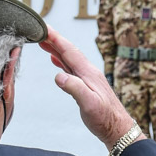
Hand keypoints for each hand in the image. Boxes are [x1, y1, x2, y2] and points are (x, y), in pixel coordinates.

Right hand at [39, 25, 141, 148]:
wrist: (117, 128)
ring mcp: (88, 78)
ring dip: (56, 49)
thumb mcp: (89, 104)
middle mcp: (88, 72)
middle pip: (68, 51)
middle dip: (54, 39)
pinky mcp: (86, 85)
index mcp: (88, 73)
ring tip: (43, 41)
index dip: (56, 38)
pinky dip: (61, 61)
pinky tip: (56, 60)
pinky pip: (71, 68)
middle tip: (39, 30)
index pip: (69, 51)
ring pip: (69, 59)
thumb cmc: (105, 118)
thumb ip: (74, 88)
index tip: (44, 27)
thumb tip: (59, 76)